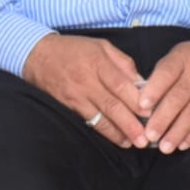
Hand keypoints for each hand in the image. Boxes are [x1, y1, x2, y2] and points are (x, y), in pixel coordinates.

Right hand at [22, 34, 147, 146]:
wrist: (37, 55)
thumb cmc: (74, 49)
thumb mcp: (101, 45)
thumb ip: (123, 62)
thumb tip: (141, 81)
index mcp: (98, 63)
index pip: (121, 85)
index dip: (136, 101)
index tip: (152, 113)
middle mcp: (87, 81)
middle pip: (112, 105)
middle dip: (130, 124)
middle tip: (145, 139)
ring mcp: (75, 96)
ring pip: (99, 118)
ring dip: (116, 133)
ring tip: (131, 143)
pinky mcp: (66, 106)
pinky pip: (86, 121)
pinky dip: (101, 131)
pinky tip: (113, 138)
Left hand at [137, 35, 189, 153]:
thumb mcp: (175, 56)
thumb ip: (159, 76)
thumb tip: (142, 103)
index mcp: (183, 58)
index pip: (167, 73)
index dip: (155, 90)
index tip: (142, 106)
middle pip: (179, 97)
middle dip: (163, 118)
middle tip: (150, 135)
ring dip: (178, 132)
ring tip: (164, 147)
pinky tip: (182, 145)